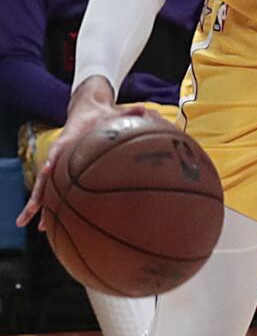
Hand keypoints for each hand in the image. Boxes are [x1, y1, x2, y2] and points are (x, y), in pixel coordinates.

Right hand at [16, 77, 155, 228]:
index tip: (47, 170)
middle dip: (39, 192)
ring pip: (46, 187)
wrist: (87, 110)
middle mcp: (59, 153)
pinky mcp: (62, 170)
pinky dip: (52, 205)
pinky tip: (51, 225)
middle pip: (45, 175)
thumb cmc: (102, 114)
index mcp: (68, 137)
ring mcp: (59, 163)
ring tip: (42, 227)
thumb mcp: (114, 111)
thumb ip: (128, 111)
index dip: (52, 159)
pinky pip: (55, 189)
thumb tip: (143, 108)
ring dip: (41, 206)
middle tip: (32, 211)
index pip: (57, 149)